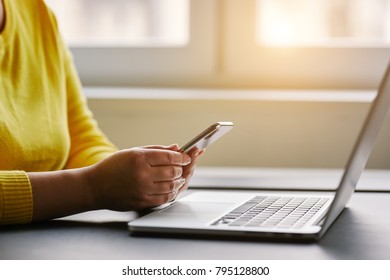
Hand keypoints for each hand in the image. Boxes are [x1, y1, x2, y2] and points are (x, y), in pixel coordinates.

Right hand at [84, 145, 202, 210]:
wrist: (95, 187)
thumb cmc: (113, 167)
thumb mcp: (133, 152)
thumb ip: (156, 150)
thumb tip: (176, 148)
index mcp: (140, 158)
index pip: (170, 157)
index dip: (182, 157)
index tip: (186, 157)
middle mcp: (142, 174)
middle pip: (172, 171)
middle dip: (180, 169)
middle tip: (181, 167)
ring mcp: (142, 189)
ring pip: (171, 186)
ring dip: (178, 181)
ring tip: (178, 178)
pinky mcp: (141, 202)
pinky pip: (164, 198)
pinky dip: (171, 193)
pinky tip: (171, 188)